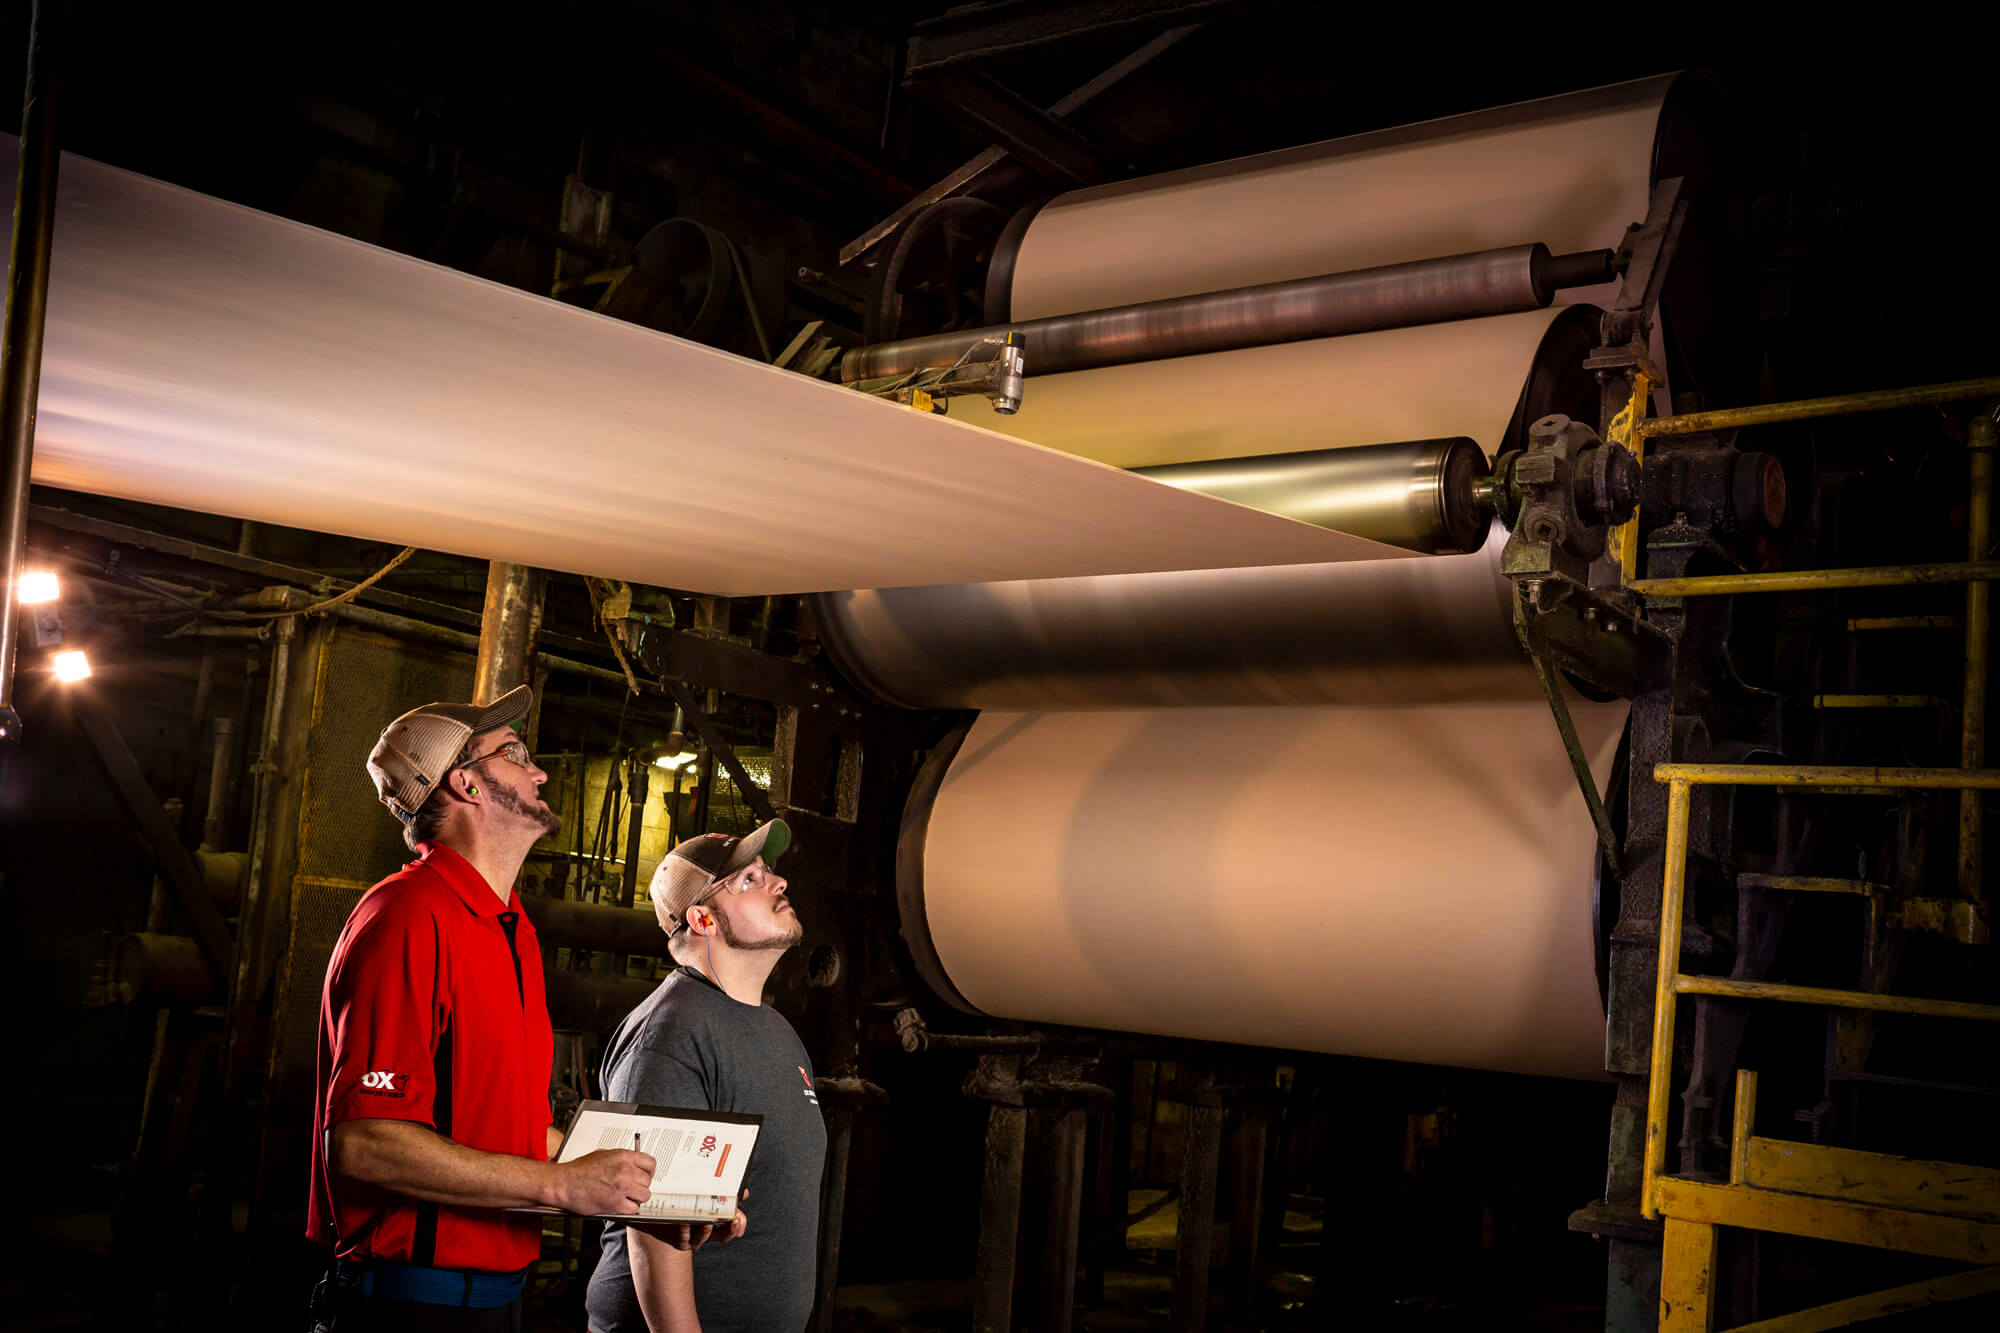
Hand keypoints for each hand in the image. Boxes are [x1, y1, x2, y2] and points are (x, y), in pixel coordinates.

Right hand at [550, 1148, 654, 1213]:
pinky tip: (619, 1206)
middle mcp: (625, 1170)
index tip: (645, 1177)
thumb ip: (621, 1159)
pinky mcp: (616, 1203)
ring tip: (625, 1199)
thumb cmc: (578, 1170)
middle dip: (640, 1187)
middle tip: (631, 1190)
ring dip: (636, 1199)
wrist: (563, 1183)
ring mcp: (622, 1187)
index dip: (649, 1172)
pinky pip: (633, 1209)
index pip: (650, 1163)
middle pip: (647, 1181)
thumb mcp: (603, 1154)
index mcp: (623, 1156)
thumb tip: (632, 1164)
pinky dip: (628, 1210)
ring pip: (644, 1196)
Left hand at [632, 1188, 747, 1250]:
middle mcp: (706, 1231)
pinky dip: (685, 1232)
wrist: (657, 1214)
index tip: (738, 1218)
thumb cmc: (683, 1202)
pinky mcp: (678, 1240)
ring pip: (703, 1238)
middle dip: (730, 1230)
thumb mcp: (703, 1194)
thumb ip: (721, 1192)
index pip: (732, 1226)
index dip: (738, 1224)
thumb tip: (744, 1192)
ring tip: (707, 1224)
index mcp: (715, 1221)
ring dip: (706, 1231)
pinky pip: (683, 1239)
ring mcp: (693, 1237)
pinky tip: (684, 1223)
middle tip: (734, 1220)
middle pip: (723, 1236)